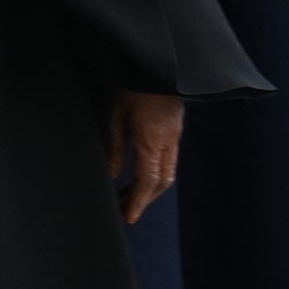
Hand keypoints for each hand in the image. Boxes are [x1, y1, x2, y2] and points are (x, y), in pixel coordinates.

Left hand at [111, 91, 183, 223]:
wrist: (160, 70)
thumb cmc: (134, 91)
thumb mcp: (117, 117)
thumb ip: (116, 148)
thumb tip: (113, 174)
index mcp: (151, 143)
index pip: (147, 182)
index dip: (138, 201)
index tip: (129, 217)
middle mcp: (167, 146)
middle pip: (160, 183)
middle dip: (144, 200)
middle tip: (125, 210)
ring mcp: (174, 140)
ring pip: (167, 175)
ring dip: (150, 189)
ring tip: (128, 195)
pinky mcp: (175, 134)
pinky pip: (169, 163)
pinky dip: (155, 175)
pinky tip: (140, 176)